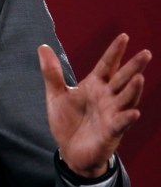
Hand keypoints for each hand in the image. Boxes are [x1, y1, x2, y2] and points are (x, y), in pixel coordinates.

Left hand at [38, 34, 150, 176]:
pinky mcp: (111, 132)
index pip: (106, 65)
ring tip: (139, 77)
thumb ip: (51, 72)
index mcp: (94, 86)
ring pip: (125, 99)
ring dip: (133, 90)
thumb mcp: (56, 94)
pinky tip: (134, 112)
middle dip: (133, 67)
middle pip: (121, 79)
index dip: (114, 52)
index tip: (123, 36)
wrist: (69, 150)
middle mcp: (107, 97)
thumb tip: (42, 46)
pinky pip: (120, 123)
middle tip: (145, 53)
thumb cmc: (67, 121)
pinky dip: (126, 118)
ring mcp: (111, 114)